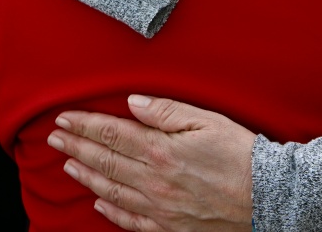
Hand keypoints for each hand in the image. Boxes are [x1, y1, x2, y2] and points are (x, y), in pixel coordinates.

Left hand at [48, 95, 255, 231]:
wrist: (267, 195)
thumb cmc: (242, 153)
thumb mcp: (207, 120)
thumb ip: (166, 111)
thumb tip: (132, 102)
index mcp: (161, 150)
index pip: (111, 133)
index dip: (84, 125)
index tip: (63, 117)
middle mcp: (154, 181)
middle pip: (105, 160)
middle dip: (76, 146)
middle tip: (54, 137)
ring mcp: (159, 207)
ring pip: (111, 190)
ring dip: (86, 175)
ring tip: (68, 164)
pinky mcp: (169, 227)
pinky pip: (130, 220)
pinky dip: (110, 210)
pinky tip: (98, 202)